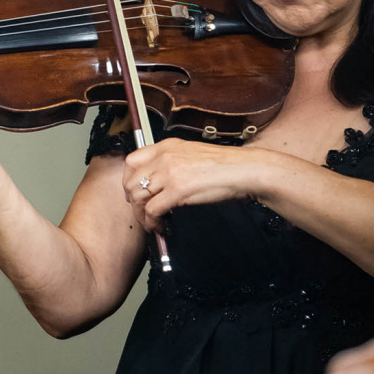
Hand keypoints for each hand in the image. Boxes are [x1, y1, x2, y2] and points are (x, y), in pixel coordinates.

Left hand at [122, 138, 271, 232]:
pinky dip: (153, 223)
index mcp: (168, 146)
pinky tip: (161, 227)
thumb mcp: (193, 155)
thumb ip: (174, 163)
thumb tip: (162, 182)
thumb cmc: (226, 166)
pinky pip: (152, 210)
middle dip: (132, 201)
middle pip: (130, 180)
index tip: (135, 192)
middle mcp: (165, 157)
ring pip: (138, 197)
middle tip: (142, 212)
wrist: (244, 170)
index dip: (130, 179)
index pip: (132, 160)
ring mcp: (169, 173)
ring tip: (152, 224)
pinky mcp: (177, 190)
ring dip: (142, 215)